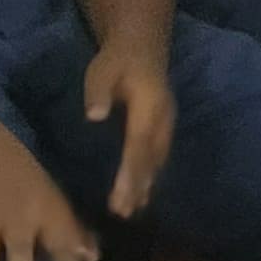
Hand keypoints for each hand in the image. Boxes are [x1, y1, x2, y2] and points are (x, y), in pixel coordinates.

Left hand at [82, 41, 176, 218]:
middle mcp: (162, 121)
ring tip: (130, 211)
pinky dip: (149, 177)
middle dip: (138, 186)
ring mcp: (165, 126)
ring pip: (157, 162)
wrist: (142, 48)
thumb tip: (94, 116)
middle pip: (151, 159)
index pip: (139, 145)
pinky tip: (140, 195)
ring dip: (145, 186)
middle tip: (122, 212)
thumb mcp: (102, 70)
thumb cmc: (117, 61)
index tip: (120, 195)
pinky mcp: (162, 130)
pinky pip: (157, 158)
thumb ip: (98, 92)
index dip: (131, 172)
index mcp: (149, 108)